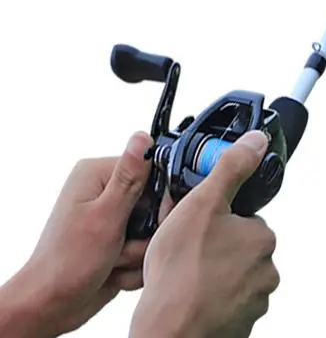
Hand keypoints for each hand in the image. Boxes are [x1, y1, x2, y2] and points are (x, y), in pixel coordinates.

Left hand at [0, 131, 152, 337]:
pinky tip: (114, 270)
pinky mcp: (116, 238)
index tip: (152, 218)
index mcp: (97, 174)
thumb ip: (130, 178)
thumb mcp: (105, 217)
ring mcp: (111, 216)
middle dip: (147, 231)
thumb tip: (142, 137)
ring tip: (115, 261)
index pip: (151, 169)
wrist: (48, 308)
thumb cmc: (66, 264)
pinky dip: (133, 262)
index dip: (158, 197)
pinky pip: (144, 245)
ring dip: (139, 250)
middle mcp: (104, 191)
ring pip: (152, 227)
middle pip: (155, 201)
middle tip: (124, 246)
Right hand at [130, 130, 279, 337]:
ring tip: (182, 279)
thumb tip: (255, 141)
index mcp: (262, 239)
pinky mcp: (239, 327)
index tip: (196, 229)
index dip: (215, 220)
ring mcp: (253, 303)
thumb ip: (231, 168)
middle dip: (213, 249)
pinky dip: (207, 302)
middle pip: (236, 249)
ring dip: (209, 276)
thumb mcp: (202, 204)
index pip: (243, 219)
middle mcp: (266, 272)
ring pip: (229, 277)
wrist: (167, 336)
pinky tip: (186, 299)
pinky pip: (223, 305)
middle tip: (184, 254)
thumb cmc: (179, 276)